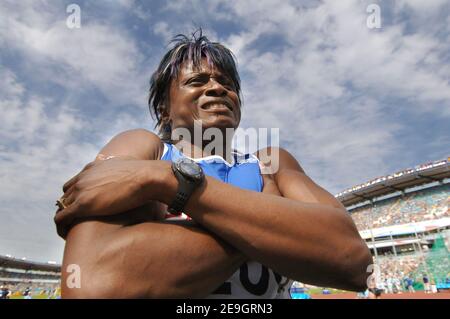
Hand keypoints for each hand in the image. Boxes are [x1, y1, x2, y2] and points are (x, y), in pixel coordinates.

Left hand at [54, 157, 168, 235]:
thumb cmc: (146, 175)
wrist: (147, 177)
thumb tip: (138, 179)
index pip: (76, 183)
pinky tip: (67, 235)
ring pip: (61, 206)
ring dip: (64, 218)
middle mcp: (83, 177)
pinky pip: (61, 217)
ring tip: (71, 230)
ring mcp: (81, 190)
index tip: (85, 208)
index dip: (77, 196)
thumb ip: (125, 173)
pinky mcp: (83, 204)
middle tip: (77, 222)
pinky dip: (61, 226)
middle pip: (66, 194)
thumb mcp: (130, 169)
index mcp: (93, 168)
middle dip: (69, 207)